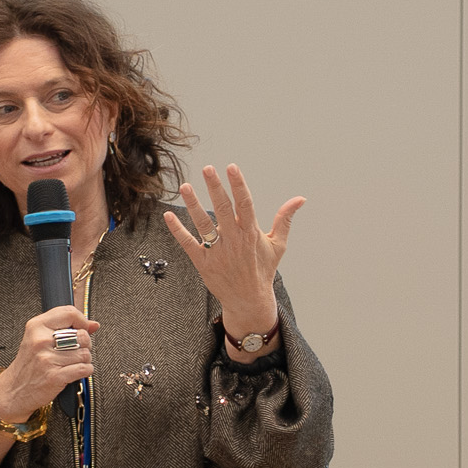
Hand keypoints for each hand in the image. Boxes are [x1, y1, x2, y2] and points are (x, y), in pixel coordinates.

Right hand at [0, 306, 99, 422]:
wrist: (14, 390)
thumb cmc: (29, 365)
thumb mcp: (38, 339)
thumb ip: (65, 327)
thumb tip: (93, 325)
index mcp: (36, 327)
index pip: (69, 313)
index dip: (81, 321)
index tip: (82, 329)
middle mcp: (41, 341)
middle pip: (82, 335)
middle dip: (84, 344)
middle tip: (74, 350)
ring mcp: (47, 359)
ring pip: (85, 354)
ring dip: (84, 360)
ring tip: (71, 363)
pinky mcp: (55, 376)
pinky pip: (85, 369)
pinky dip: (85, 371)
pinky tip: (73, 371)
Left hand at [164, 163, 302, 337]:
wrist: (249, 300)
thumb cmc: (263, 269)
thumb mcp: (278, 244)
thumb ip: (285, 219)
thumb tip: (300, 199)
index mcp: (251, 233)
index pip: (245, 203)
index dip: (238, 185)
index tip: (231, 167)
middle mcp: (234, 240)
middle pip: (223, 209)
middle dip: (215, 188)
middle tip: (207, 169)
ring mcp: (218, 251)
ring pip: (203, 224)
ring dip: (193, 205)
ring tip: (185, 186)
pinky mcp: (203, 263)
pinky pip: (188, 243)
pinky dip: (177, 230)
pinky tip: (168, 215)